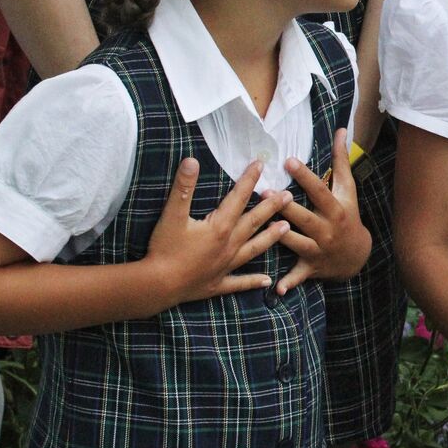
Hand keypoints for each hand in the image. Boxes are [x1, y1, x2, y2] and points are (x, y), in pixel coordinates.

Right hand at [146, 158, 290, 304]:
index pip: (239, 197)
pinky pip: (239, 283)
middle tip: (290, 195)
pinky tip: (267, 281)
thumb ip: (183, 187)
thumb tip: (192, 161)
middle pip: (254, 221)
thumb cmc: (164, 249)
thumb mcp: (171, 215)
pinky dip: (253, 281)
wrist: (157, 286)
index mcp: (220, 227)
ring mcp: (225, 266)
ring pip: (254, 249)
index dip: (250, 179)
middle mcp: (229, 245)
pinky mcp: (217, 284)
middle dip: (272, 206)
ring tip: (286, 227)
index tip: (261, 164)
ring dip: (270, 237)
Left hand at [274, 129, 372, 293]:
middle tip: (265, 193)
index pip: (319, 190)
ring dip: (280, 238)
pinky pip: (299, 276)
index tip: (288, 160)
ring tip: (260, 228)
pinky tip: (276, 288)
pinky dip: (289, 283)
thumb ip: (341, 160)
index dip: (304, 176)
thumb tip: (341, 129)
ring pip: (296, 243)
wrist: (357, 255)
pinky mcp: (311, 267)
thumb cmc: (348, 214)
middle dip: (285, 207)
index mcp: (336, 209)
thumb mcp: (348, 189)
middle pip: (305, 217)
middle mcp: (327, 230)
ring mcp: (319, 250)